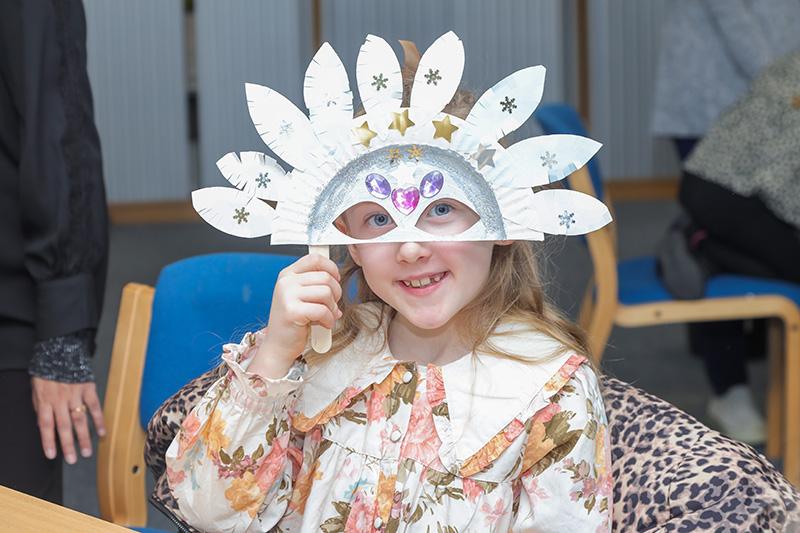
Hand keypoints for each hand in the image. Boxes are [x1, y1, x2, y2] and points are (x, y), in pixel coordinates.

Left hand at [31, 377, 105, 463]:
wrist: (60, 350)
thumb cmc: (47, 372)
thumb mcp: (36, 389)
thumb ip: (41, 408)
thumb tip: (44, 425)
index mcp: (46, 401)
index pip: (46, 425)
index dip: (48, 441)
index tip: (52, 455)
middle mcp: (60, 400)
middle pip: (65, 426)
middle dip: (68, 445)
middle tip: (73, 459)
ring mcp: (76, 394)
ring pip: (80, 419)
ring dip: (84, 437)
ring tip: (87, 452)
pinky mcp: (88, 388)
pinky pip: (94, 406)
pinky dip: (99, 420)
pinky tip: (102, 431)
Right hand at [250, 254, 342, 378]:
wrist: (279, 345)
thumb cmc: (294, 321)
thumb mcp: (302, 297)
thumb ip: (316, 285)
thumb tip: (337, 278)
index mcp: (288, 274)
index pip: (315, 259)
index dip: (331, 268)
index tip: (336, 280)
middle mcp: (285, 282)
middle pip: (325, 277)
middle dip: (336, 293)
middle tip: (332, 306)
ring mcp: (287, 295)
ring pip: (326, 292)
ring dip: (333, 308)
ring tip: (327, 317)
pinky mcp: (292, 311)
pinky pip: (322, 310)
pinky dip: (329, 319)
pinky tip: (324, 325)